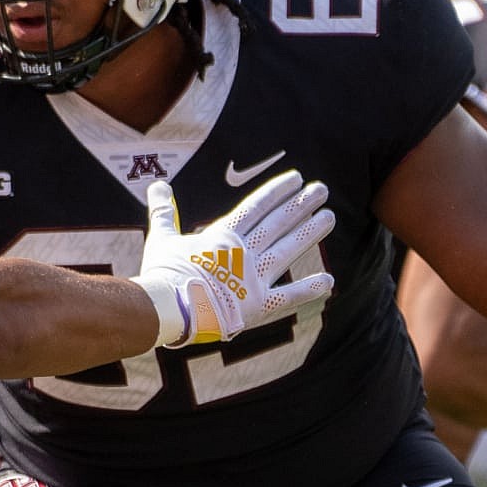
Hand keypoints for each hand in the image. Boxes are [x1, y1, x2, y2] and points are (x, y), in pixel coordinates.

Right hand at [133, 170, 335, 348]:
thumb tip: (156, 184)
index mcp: (222, 237)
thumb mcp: (162, 238)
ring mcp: (253, 279)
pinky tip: (329, 281)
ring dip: (310, 233)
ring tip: (330, 217)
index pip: (256, 207)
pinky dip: (308, 290)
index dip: (277, 191)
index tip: (296, 178)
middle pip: (278, 223)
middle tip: (322, 189)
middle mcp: (243, 253)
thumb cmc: (161, 275)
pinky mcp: (257, 306)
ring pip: (288, 251)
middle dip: (301, 205)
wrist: (166, 309)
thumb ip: (164, 211)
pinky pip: (288, 297)